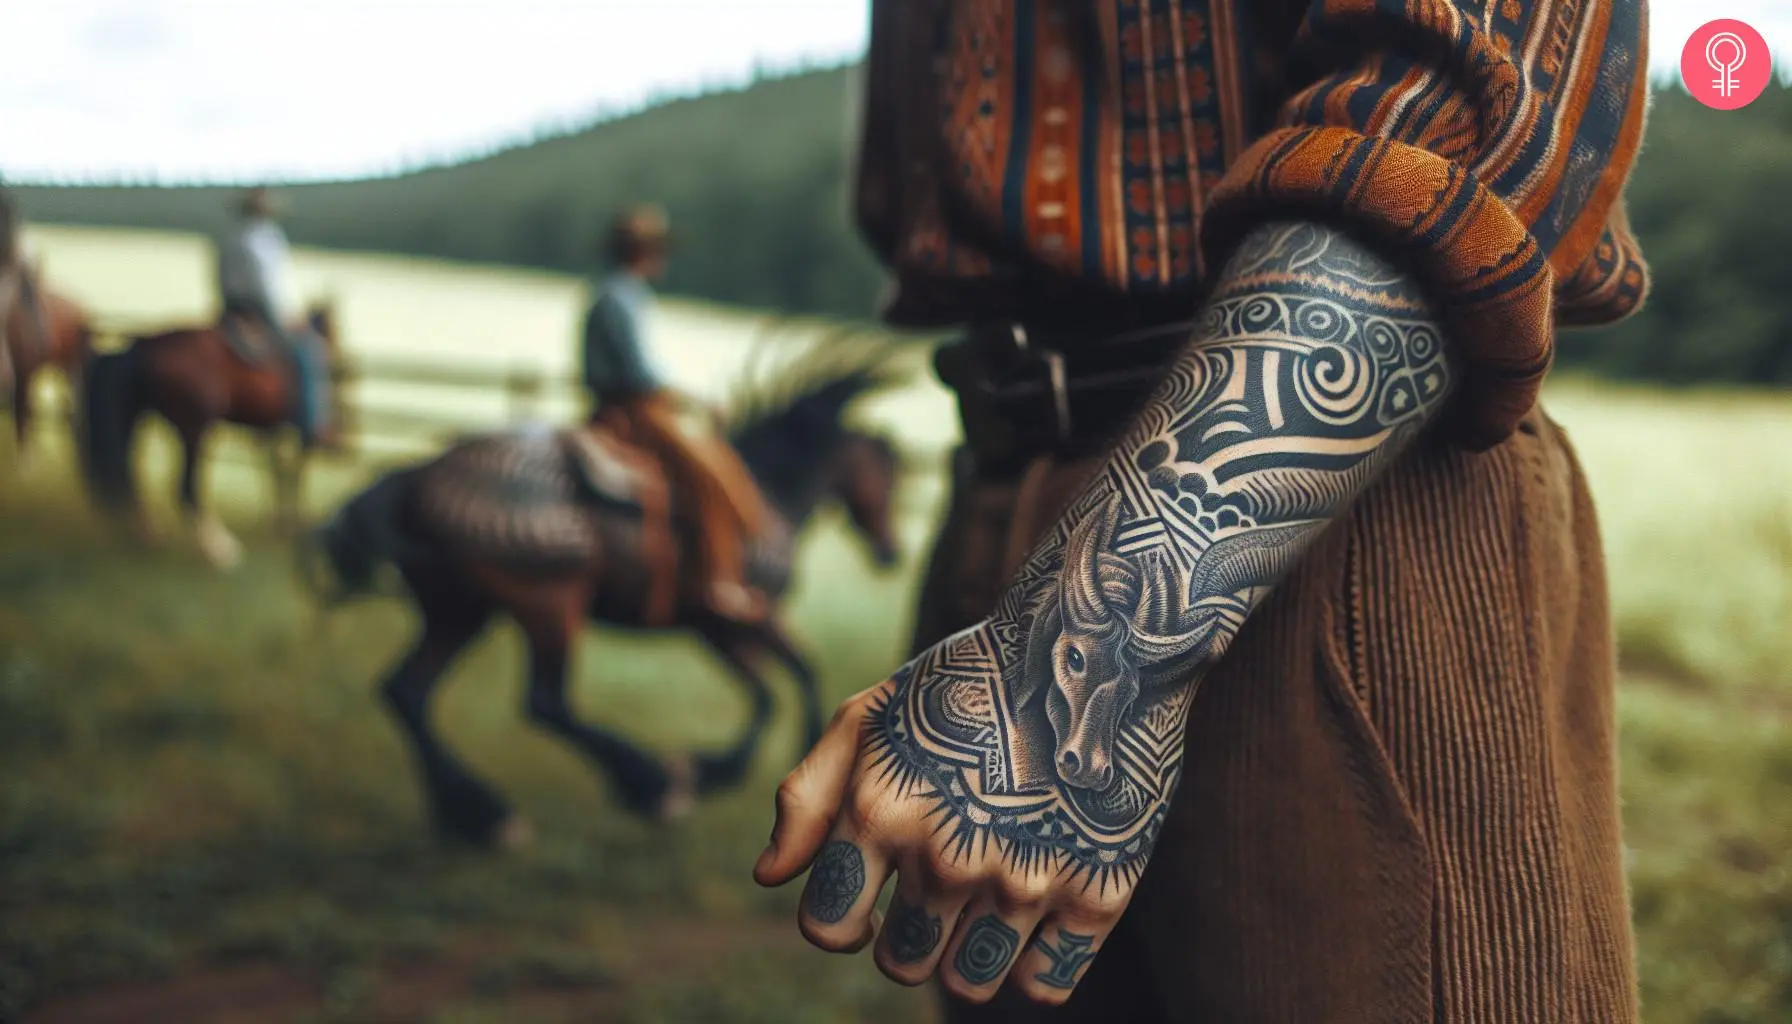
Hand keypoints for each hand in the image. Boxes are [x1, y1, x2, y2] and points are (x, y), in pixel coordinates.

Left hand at [755, 613, 1182, 1005]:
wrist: (1096, 644)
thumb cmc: (968, 679)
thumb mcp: (873, 714)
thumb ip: (810, 796)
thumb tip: (769, 878)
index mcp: (882, 810)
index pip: (830, 926)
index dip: (841, 918)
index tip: (868, 896)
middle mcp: (949, 855)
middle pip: (902, 963)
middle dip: (906, 933)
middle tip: (938, 880)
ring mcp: (1026, 880)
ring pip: (967, 983)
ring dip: (964, 951)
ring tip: (983, 896)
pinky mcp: (1098, 891)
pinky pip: (1042, 984)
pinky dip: (1030, 962)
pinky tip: (1033, 910)